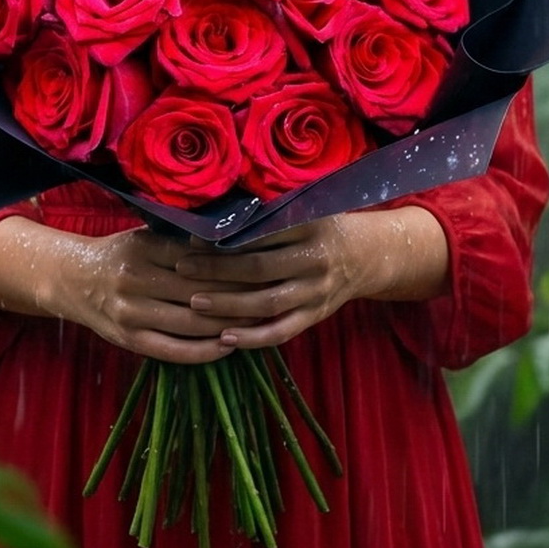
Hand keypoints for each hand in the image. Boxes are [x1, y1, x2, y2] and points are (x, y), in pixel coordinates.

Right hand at [0, 219, 259, 364]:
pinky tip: (227, 346)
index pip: (199, 261)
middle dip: (239, 298)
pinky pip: (174, 350)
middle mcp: (137, 281)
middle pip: (200, 293)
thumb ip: (182, 240)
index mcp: (145, 250)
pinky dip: (204, 351)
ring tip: (259, 323)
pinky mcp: (129, 340)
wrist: (73, 279)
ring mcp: (132, 314)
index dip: (235, 268)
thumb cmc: (121, 254)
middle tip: (273, 297)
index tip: (265, 268)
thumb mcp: (147, 236)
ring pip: (191, 324)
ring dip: (227, 325)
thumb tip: (233, 237)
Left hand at [172, 207, 448, 350]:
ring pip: (266, 303)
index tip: (192, 238)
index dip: (225, 237)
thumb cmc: (322, 226)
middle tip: (181, 268)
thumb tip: (215, 212)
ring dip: (228, 305)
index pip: (260, 233)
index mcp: (308, 226)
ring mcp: (316, 292)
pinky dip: (253, 338)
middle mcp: (313, 260)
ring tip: (194, 302)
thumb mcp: (304, 209)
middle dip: (216, 270)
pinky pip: (281, 331)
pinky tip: (224, 338)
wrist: (367, 255)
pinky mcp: (315, 317)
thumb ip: (268, 213)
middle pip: (258, 268)